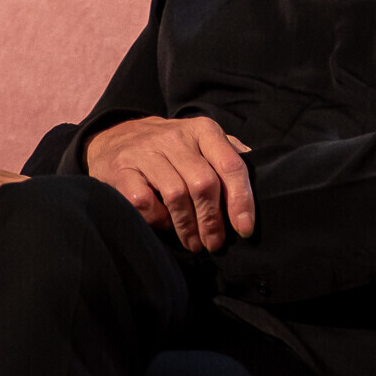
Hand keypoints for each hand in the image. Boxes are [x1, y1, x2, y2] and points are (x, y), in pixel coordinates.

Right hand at [86, 116, 253, 252]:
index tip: (244, 229)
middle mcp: (176, 137)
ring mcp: (146, 152)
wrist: (116, 138)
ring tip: (194, 243)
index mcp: (203, 130)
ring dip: (188, 227)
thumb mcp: (201, 140)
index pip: (231, 165)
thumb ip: (228, 153)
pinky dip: (158, 220)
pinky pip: (146, 202)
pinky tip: (164, 225)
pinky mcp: (122, 169)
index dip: (241, 200)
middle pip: (204, 184)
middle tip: (215, 244)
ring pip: (176, 195)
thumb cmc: (170, 148)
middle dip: (213, 221)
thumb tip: (260, 172)